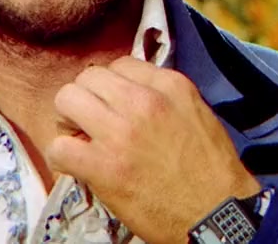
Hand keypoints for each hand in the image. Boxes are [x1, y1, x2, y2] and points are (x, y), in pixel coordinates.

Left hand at [47, 57, 262, 243]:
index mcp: (169, 86)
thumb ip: (164, 96)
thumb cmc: (211, 170)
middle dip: (85, 99)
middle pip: (88, 77)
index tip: (115, 108)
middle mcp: (143, 101)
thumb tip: (130, 93)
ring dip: (68, 122)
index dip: (112, 88)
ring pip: (66, 100)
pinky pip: (59, 146)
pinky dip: (62, 157)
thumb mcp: (196, 114)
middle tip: (91, 124)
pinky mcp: (104, 166)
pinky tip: (77, 166)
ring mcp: (121, 132)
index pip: (120, 65)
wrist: (217, 213)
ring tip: (81, 141)